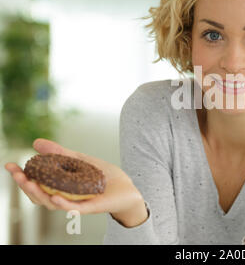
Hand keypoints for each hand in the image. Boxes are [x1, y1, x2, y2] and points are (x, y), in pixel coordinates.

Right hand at [4, 138, 145, 224]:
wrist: (127, 187)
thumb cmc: (103, 177)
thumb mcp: (80, 160)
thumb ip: (60, 153)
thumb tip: (36, 142)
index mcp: (60, 188)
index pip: (36, 185)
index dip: (21, 177)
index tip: (9, 165)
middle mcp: (64, 198)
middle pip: (39, 196)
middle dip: (25, 185)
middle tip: (16, 174)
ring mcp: (76, 204)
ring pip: (52, 204)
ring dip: (39, 194)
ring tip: (28, 183)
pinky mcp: (90, 208)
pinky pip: (74, 208)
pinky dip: (63, 203)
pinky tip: (54, 197)